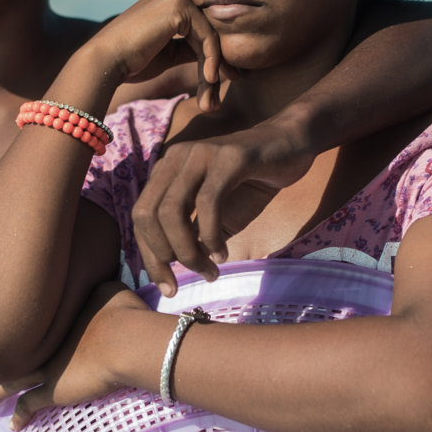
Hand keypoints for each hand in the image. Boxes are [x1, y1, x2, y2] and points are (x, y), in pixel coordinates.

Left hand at [0, 281, 146, 429]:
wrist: (124, 340)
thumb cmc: (123, 314)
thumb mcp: (112, 291)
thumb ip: (101, 291)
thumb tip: (99, 288)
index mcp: (57, 317)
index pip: (34, 322)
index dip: (22, 326)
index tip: (12, 326)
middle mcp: (45, 341)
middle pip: (14, 351)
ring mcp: (46, 367)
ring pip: (13, 381)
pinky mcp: (53, 389)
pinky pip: (30, 404)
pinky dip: (21, 416)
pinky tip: (14, 426)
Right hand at [87, 0, 227, 108]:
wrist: (106, 61)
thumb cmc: (131, 60)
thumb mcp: (169, 52)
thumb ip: (191, 48)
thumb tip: (218, 57)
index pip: (201, 27)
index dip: (212, 57)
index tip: (216, 84)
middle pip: (208, 31)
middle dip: (216, 65)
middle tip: (216, 97)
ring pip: (210, 36)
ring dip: (213, 70)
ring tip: (210, 99)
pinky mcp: (179, 6)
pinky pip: (207, 37)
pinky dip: (210, 61)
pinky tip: (207, 81)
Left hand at [131, 119, 316, 294]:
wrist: (290, 145)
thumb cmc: (252, 181)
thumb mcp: (216, 213)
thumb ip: (193, 233)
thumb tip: (171, 268)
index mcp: (167, 170)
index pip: (141, 217)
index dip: (148, 256)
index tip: (167, 287)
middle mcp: (176, 158)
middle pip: (147, 215)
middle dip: (162, 257)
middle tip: (185, 280)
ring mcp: (200, 154)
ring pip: (172, 211)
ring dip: (188, 251)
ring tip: (209, 270)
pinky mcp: (228, 157)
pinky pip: (208, 202)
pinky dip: (211, 235)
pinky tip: (223, 252)